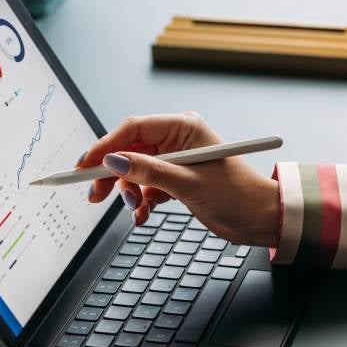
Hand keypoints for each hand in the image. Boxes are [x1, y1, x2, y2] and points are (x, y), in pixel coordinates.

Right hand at [79, 112, 279, 246]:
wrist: (260, 219)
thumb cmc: (238, 194)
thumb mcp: (188, 183)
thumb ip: (148, 172)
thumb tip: (113, 161)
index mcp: (183, 127)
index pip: (133, 128)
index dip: (106, 146)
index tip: (86, 165)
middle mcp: (177, 141)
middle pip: (129, 151)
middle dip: (112, 174)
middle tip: (95, 194)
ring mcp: (175, 161)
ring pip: (135, 172)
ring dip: (129, 192)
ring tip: (136, 208)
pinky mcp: (176, 181)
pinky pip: (146, 188)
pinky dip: (141, 202)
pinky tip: (143, 216)